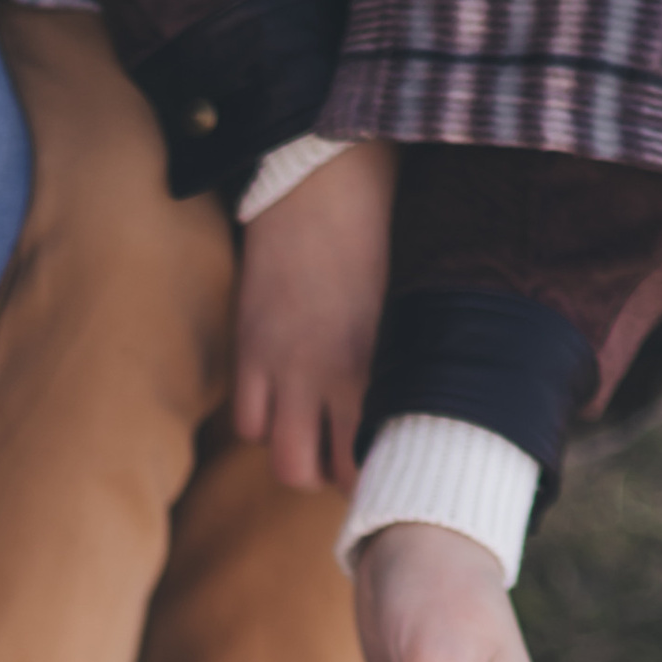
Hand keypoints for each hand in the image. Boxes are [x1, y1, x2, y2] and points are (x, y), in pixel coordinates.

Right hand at [232, 141, 396, 489]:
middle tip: (343, 458)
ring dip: (295, 457)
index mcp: (381, 366)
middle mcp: (333, 377)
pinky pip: (246, 422)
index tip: (386, 468)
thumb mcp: (407, 306)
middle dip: (333, 478)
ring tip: (309, 435)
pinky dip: (260, 424)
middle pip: (325, 474)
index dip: (380, 474)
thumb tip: (414, 408)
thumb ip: (403, 364)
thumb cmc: (378, 236)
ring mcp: (286, 367)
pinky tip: (277, 402)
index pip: (377, 455)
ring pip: (282, 460)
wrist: (322, 183)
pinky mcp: (251, 350)